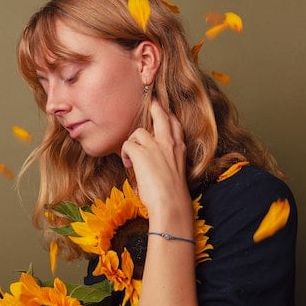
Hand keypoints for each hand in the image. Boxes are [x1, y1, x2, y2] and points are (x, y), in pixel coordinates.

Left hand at [120, 100, 192, 229]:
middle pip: (161, 114)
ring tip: (132, 158)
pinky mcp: (141, 153)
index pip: (174, 124)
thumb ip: (169, 160)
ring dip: (132, 143)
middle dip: (154, 106)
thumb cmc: (173, 194)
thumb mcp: (177, 171)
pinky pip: (127, 144)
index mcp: (179, 148)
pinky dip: (125, 154)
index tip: (162, 113)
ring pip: (138, 131)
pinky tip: (129, 164)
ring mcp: (155, 146)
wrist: (171, 203)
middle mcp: (169, 143)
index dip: (167, 116)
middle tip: (150, 102)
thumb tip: (155, 161)